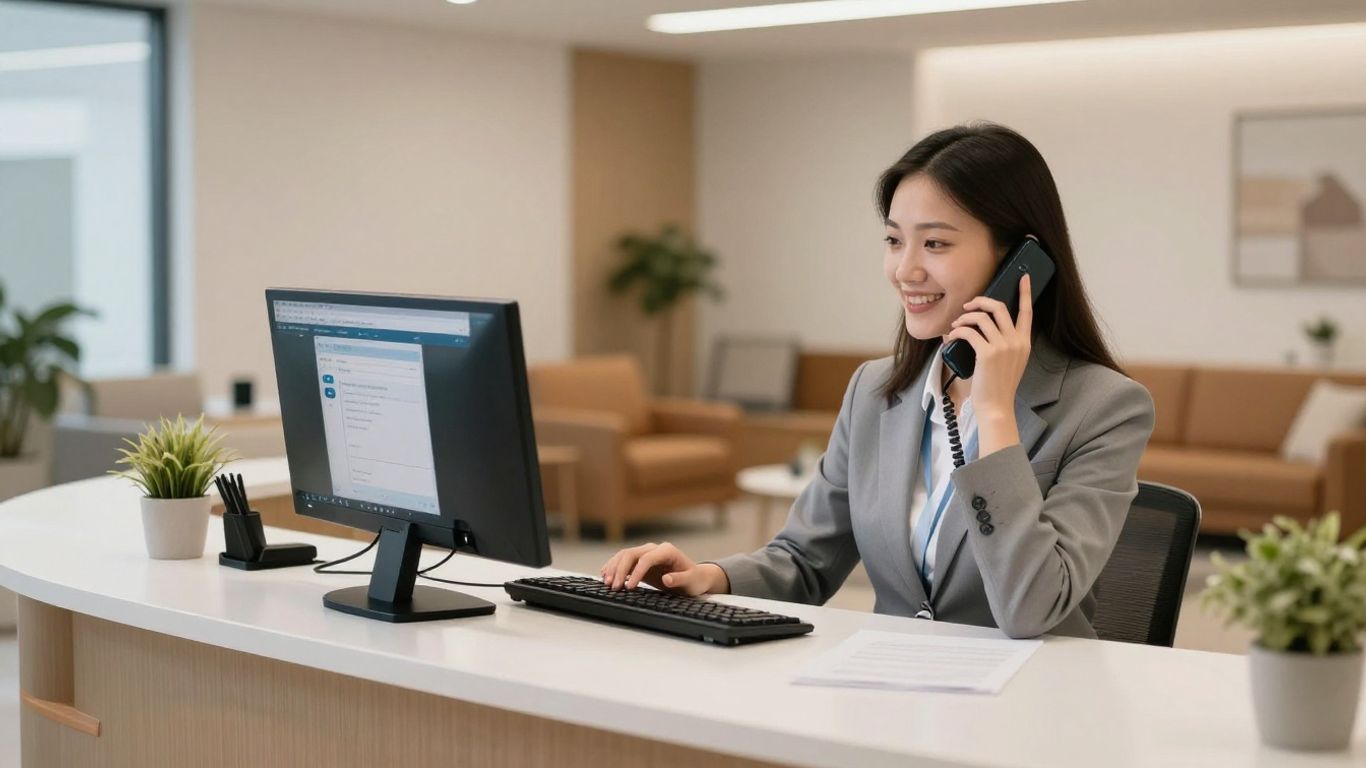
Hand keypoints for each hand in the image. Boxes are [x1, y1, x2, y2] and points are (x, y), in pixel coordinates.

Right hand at [599, 542, 729, 595]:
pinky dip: (614, 568)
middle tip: (614, 587)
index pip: (646, 558)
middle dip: (620, 570)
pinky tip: (606, 575)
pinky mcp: (640, 562)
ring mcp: (646, 554)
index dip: (636, 572)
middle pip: (631, 554)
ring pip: (624, 556)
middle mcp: (654, 549)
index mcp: (667, 551)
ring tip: (607, 582)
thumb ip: (680, 579)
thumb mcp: (692, 581)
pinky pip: (624, 562)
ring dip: (614, 568)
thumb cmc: (694, 579)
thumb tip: (666, 579)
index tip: (629, 587)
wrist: (695, 577)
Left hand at [946, 273, 1032, 421]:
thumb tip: (984, 326)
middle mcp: (1016, 342)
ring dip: (965, 317)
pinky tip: (952, 335)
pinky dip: (958, 331)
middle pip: (999, 307)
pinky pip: (969, 332)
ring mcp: (1003, 347)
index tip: (1023, 277)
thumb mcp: (1011, 362)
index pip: (1027, 312)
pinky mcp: (987, 353)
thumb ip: (1006, 343)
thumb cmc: (998, 385)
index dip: (1025, 292)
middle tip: (968, 306)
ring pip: (982, 317)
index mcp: (1024, 343)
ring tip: (956, 324)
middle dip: (981, 301)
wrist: (996, 406)